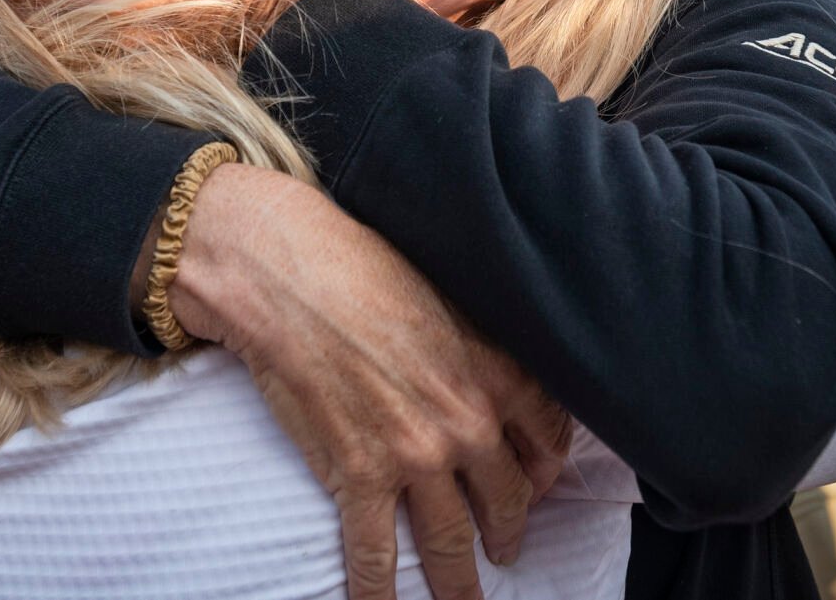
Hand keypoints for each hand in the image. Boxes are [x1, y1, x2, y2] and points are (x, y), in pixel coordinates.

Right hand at [170, 163, 572, 599]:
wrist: (288, 278)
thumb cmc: (359, 267)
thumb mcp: (445, 294)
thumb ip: (474, 343)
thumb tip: (479, 372)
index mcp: (495, 370)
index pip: (548, 439)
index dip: (546, 470)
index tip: (538, 485)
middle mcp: (468, 422)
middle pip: (507, 500)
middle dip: (508, 533)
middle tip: (504, 549)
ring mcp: (415, 456)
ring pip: (451, 541)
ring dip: (458, 582)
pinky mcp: (360, 477)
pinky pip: (376, 554)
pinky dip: (378, 592)